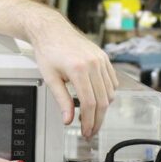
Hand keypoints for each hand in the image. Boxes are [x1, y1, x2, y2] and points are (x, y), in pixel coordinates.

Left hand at [30, 16, 117, 137]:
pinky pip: (112, 81)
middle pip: (102, 101)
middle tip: (90, 131)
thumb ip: (61, 100)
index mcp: (79, 69)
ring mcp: (101, 60)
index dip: (88, 121)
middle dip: (97, 120)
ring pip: (110, 92)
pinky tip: (98, 101)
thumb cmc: (48, 51)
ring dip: (103, 109)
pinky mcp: (104, 58)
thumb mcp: (50, 78)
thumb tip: (68, 119)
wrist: (51, 30)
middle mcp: (94, 64)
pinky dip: (108, 94)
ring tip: (93, 118)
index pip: (89, 103)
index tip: (85, 131)